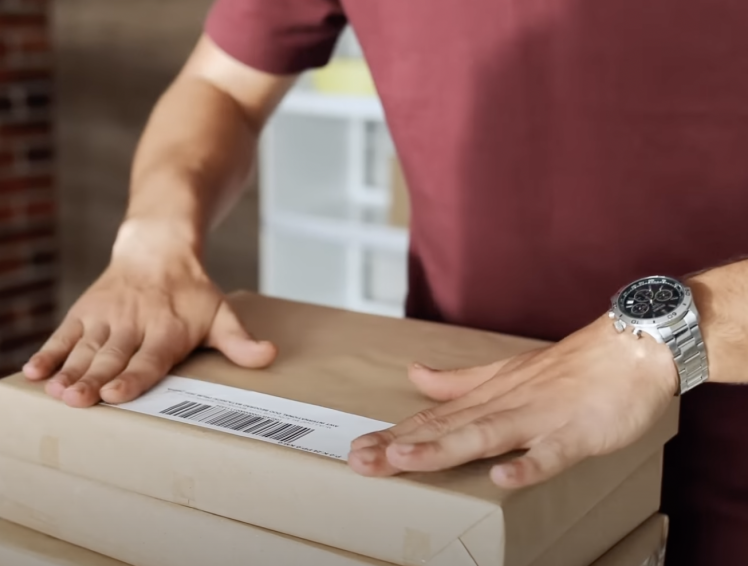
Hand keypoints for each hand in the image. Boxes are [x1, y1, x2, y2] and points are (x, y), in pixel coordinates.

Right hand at [22, 224, 276, 407]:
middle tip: (76, 401)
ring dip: (67, 371)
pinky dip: (48, 352)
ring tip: (54, 392)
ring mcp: (105, 317)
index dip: (132, 377)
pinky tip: (33, 371)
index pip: (148, 359)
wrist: (158, 248)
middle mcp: (133, 324)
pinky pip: (63, 334)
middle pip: (111, 357)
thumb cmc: (192, 293)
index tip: (116, 393)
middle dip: (92, 380)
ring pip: (84, 349)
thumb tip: (268, 356)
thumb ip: (238, 341)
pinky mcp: (84, 313)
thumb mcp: (220, 314)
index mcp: (166, 330)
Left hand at [347, 316, 677, 487]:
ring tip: (404, 458)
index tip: (357, 449)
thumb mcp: (506, 373)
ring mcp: (539, 418)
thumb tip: (416, 376)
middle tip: (360, 460)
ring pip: (484, 435)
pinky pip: (551, 453)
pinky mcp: (576, 432)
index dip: (394, 434)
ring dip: (444, 448)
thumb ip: (459, 382)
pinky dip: (529, 465)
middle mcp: (504, 405)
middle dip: (401, 445)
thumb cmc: (571, 369)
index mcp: (488, 396)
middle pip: (445, 429)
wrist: (633, 347)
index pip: (432, 419)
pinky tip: (503, 478)